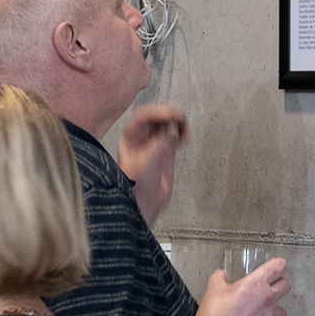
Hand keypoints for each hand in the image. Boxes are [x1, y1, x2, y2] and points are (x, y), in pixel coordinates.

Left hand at [118, 103, 189, 224]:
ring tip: (183, 128)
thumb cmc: (136, 187)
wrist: (145, 203)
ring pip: (168, 122)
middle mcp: (142, 137)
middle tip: (179, 117)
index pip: (141, 116)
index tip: (169, 114)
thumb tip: (171, 130)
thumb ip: (158, 145)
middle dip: (169, 113)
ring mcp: (155, 142)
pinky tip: (184, 138)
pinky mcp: (166, 149)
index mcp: (130, 138)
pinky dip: (183, 132)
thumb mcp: (144, 164)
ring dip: (178, 121)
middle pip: (156, 115)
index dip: (156, 112)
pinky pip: (176, 134)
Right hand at [194, 260, 289, 315]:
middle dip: (280, 285)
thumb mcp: (213, 288)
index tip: (276, 268)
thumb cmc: (214, 314)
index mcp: (256, 283)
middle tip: (271, 288)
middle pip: (286, 286)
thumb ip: (219, 278)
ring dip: (275, 310)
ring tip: (263, 312)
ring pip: (283, 311)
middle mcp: (267, 298)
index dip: (278, 266)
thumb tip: (220, 274)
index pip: (278, 267)